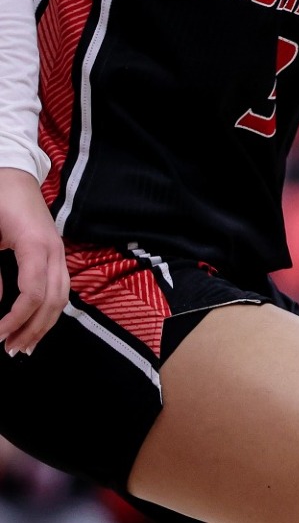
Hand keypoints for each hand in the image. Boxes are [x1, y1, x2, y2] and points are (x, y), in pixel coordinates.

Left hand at [0, 168, 64, 355]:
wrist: (13, 172)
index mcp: (36, 246)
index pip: (33, 295)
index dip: (16, 320)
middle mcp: (54, 252)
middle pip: (54, 301)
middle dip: (33, 329)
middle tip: (11, 351)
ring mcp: (59, 253)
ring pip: (62, 298)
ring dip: (44, 325)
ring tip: (25, 346)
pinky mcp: (56, 253)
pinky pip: (60, 288)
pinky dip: (50, 311)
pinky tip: (36, 323)